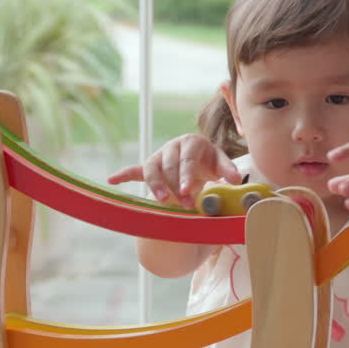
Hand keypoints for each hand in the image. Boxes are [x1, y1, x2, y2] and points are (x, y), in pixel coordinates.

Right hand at [108, 134, 241, 207]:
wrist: (199, 161)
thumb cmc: (211, 163)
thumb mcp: (222, 165)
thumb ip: (228, 170)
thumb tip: (236, 179)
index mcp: (191, 142)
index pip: (187, 159)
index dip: (187, 175)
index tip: (189, 191)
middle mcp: (172, 146)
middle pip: (169, 166)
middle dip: (176, 187)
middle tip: (185, 205)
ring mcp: (159, 156)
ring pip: (152, 169)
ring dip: (155, 185)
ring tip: (160, 201)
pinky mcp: (149, 167)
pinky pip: (134, 170)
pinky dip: (124, 175)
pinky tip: (112, 180)